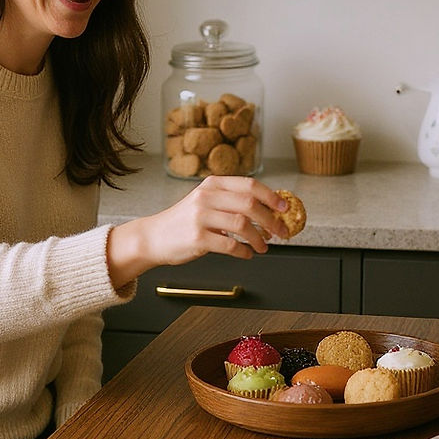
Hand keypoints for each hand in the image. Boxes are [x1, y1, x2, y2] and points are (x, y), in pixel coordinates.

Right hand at [107, 176, 290, 287]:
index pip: (250, 185)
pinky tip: (247, 254)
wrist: (153, 237)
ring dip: (259, 238)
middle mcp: (206, 196)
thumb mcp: (206, 202)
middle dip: (271, 220)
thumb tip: (269, 210)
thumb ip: (232, 201)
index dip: (271, 196)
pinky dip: (244, 251)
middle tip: (280, 232)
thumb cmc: (184, 221)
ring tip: (264, 247)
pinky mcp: (197, 238)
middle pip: (250, 204)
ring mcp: (200, 217)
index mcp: (213, 184)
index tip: (285, 208)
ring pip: (242, 224)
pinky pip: (230, 245)